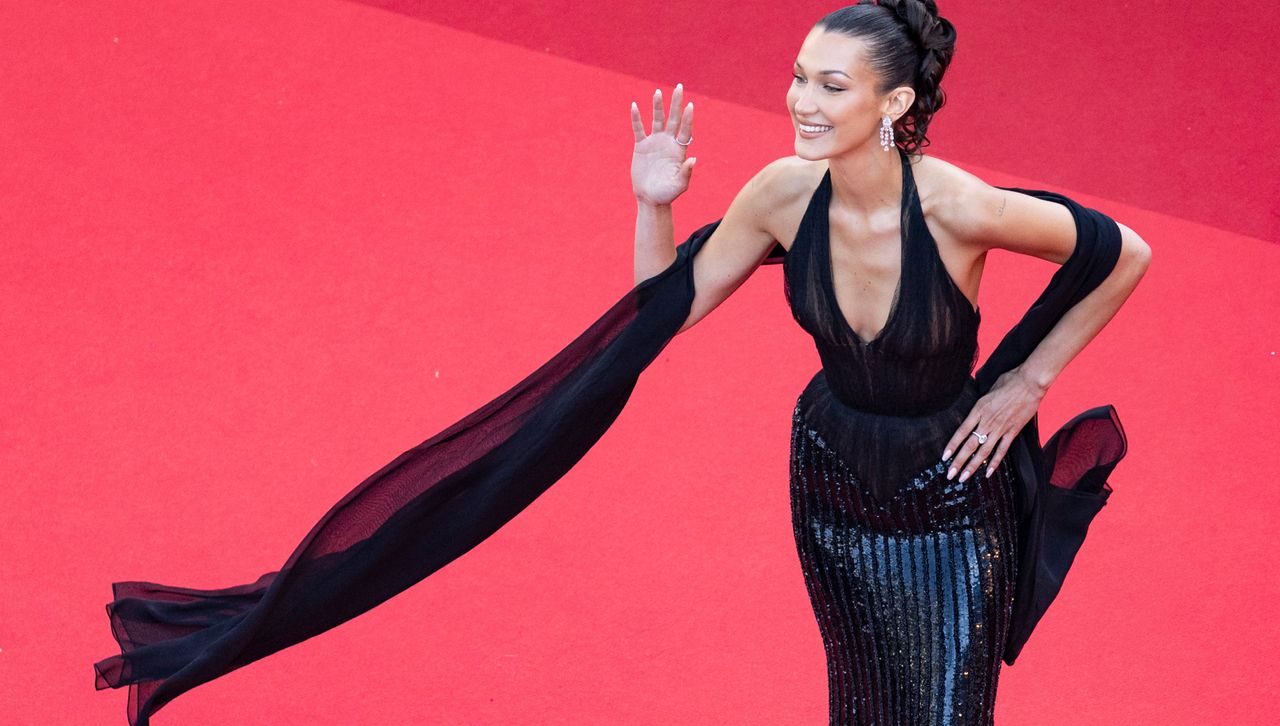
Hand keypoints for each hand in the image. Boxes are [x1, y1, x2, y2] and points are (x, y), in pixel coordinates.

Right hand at [630, 83, 695, 206]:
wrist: (650, 198)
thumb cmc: (667, 194)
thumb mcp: (679, 185)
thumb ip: (686, 173)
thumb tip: (694, 159)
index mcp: (679, 150)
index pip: (685, 130)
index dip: (687, 118)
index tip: (690, 105)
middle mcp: (668, 142)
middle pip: (673, 119)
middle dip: (676, 103)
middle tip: (679, 87)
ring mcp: (654, 143)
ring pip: (656, 120)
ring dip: (657, 106)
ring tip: (658, 92)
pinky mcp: (641, 146)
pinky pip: (638, 129)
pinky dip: (636, 118)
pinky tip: (635, 106)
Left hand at [941, 367, 1046, 482]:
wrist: (1030, 383)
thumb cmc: (1009, 381)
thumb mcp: (987, 390)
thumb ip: (979, 403)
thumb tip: (974, 409)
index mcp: (979, 409)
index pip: (961, 432)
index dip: (952, 446)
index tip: (944, 457)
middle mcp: (988, 421)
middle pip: (970, 445)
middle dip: (958, 462)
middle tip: (950, 475)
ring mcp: (1001, 428)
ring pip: (984, 451)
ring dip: (973, 466)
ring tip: (963, 478)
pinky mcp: (1013, 431)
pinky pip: (1002, 450)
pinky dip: (994, 462)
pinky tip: (988, 473)